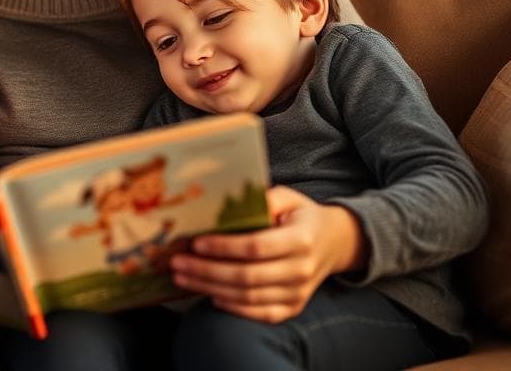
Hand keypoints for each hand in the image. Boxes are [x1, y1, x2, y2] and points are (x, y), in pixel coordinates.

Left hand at [170, 185, 364, 322]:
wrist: (333, 243)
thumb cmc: (301, 216)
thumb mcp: (289, 197)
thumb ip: (265, 197)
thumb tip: (233, 201)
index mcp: (301, 239)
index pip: (256, 247)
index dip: (223, 247)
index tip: (196, 242)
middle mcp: (301, 269)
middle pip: (247, 276)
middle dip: (206, 271)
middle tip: (177, 263)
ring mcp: (298, 293)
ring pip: (248, 297)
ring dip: (210, 288)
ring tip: (183, 277)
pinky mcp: (293, 307)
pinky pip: (259, 313)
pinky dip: (232, 307)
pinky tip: (209, 294)